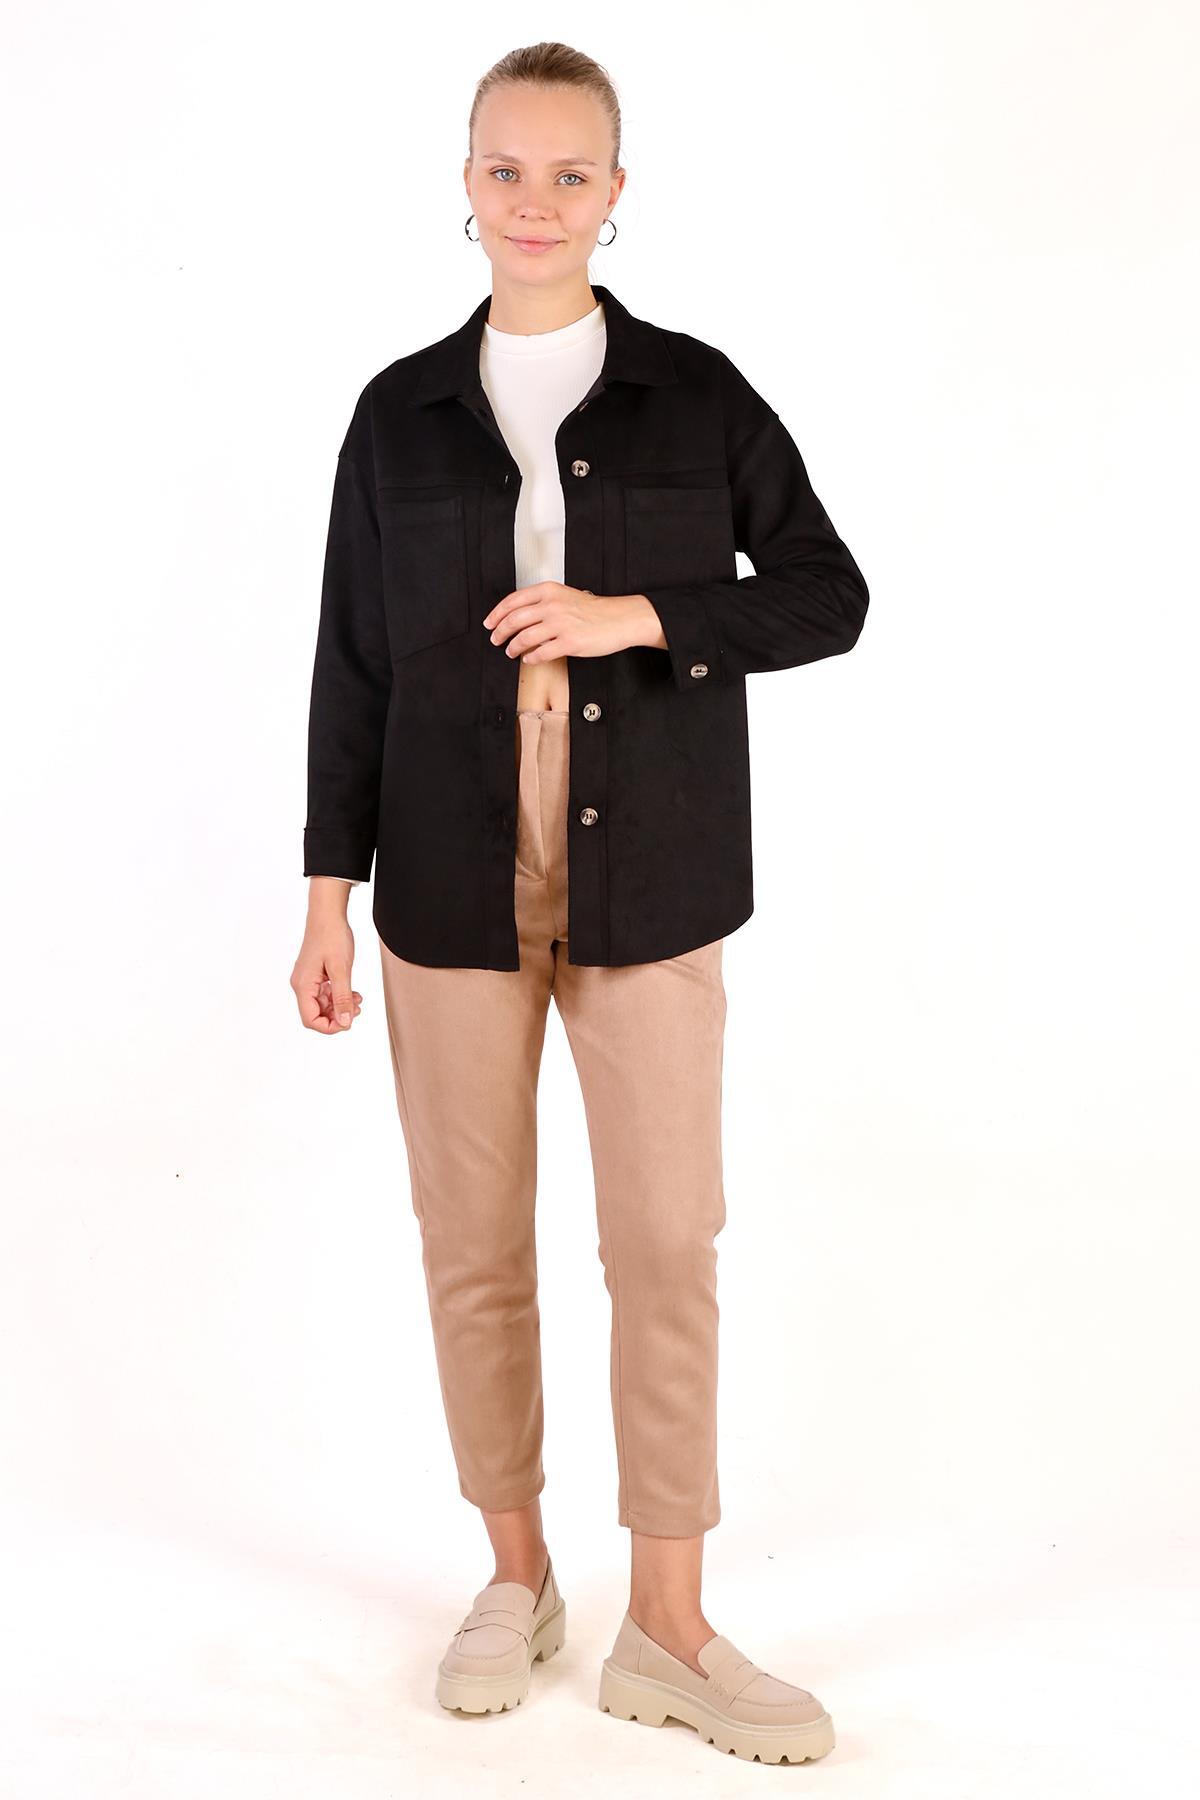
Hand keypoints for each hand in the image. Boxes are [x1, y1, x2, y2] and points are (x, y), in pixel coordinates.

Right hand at [291, 916, 362, 1032]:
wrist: (328, 915)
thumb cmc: (331, 937)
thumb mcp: (341, 970)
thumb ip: (342, 997)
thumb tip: (344, 1022)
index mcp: (303, 985)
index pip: (310, 1019)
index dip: (329, 1026)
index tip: (348, 1022)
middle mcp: (301, 985)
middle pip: (316, 1014)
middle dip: (337, 1016)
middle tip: (356, 1009)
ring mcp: (307, 980)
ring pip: (322, 1005)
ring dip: (340, 1006)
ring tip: (357, 1000)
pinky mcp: (314, 975)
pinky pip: (324, 994)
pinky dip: (338, 996)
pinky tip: (352, 992)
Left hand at [482, 583, 663, 661]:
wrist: (619, 619)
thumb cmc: (594, 610)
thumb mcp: (565, 596)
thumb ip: (542, 602)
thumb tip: (519, 616)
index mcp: (549, 591)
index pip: (513, 601)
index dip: (496, 614)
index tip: (489, 623)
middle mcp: (552, 606)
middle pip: (514, 620)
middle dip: (500, 633)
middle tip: (495, 640)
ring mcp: (560, 624)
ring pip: (524, 638)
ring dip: (513, 647)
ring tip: (511, 652)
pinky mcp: (569, 643)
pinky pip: (541, 653)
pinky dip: (531, 658)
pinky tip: (529, 659)